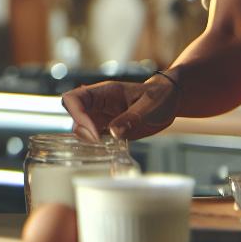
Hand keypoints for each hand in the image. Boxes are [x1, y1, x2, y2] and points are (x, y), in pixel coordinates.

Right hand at [60, 75, 179, 141]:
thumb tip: (114, 132)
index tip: (95, 134)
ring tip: (109, 146)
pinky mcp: (106, 128)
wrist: (168, 101)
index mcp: (104, 92)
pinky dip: (96, 146)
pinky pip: (92, 137)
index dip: (78, 116)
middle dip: (82, 130)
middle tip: (101, 142)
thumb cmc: (160, 97)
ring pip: (79, 128)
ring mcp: (100, 116)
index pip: (74, 98)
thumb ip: (132, 118)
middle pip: (72, 114)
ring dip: (89, 140)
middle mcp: (97, 103)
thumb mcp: (150, 106)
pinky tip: (111, 149)